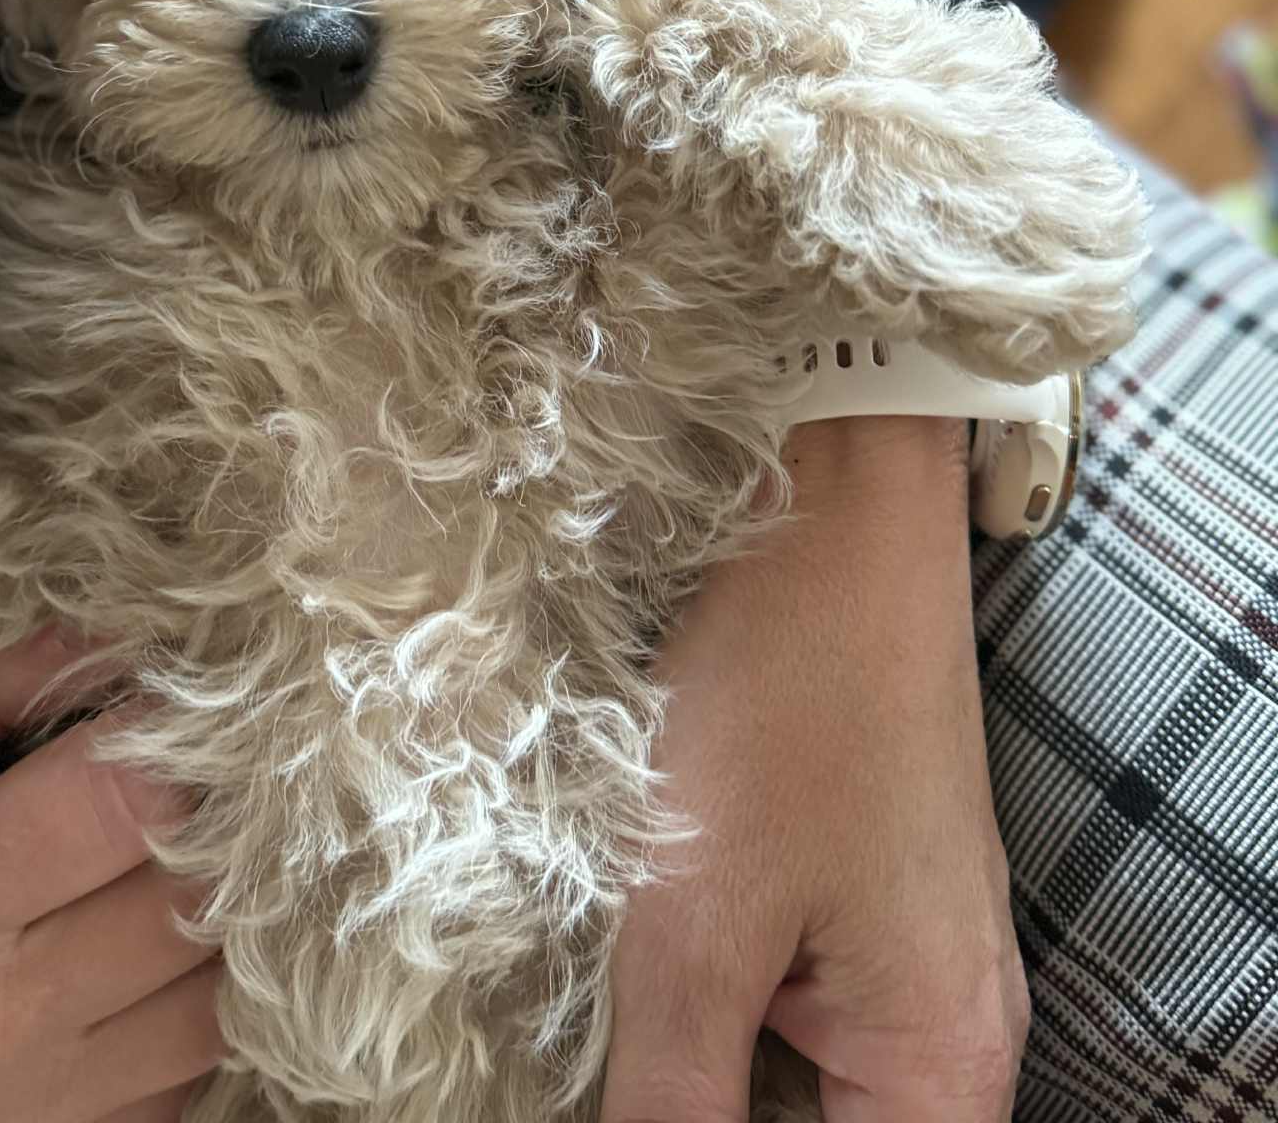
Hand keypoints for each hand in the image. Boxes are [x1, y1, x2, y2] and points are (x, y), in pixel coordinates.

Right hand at [0, 631, 222, 1122]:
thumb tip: (109, 637)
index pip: (111, 803)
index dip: (161, 741)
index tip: (165, 713)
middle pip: (181, 893)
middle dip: (209, 820)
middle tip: (201, 780)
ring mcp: (43, 1098)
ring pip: (214, 985)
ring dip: (224, 912)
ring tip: (189, 864)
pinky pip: (203, 1060)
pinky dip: (208, 997)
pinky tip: (172, 954)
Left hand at [599, 417, 1027, 1122]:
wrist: (837, 519)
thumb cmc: (787, 696)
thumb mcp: (698, 921)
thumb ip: (672, 1100)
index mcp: (943, 1071)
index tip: (645, 1082)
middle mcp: (957, 1033)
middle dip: (707, 1095)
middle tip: (628, 1028)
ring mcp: (921, 960)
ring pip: (797, 1077)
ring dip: (707, 1052)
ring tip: (638, 980)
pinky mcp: (877, 899)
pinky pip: (801, 999)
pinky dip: (726, 988)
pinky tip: (663, 933)